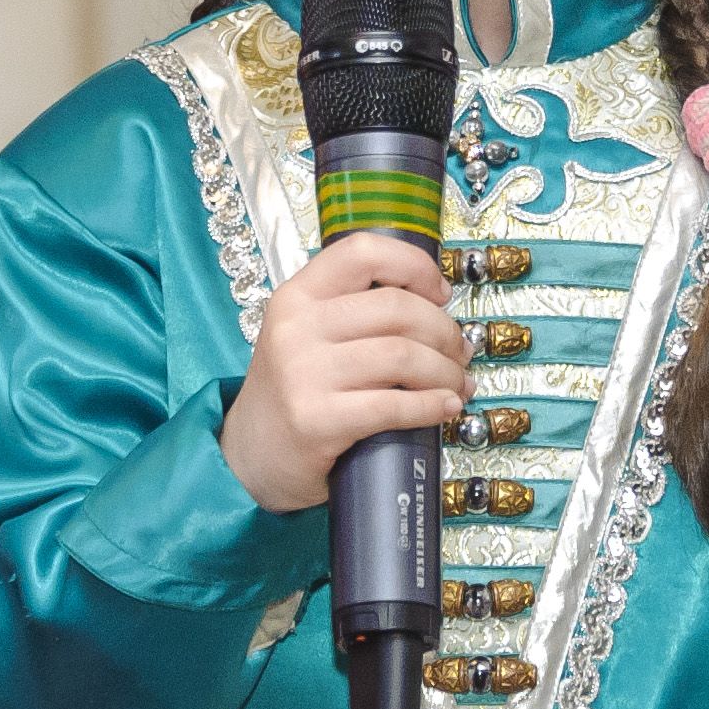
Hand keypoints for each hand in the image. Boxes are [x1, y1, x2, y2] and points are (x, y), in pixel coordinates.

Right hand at [218, 231, 468, 513]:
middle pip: (397, 308)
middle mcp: (296, 328)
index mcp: (297, 296)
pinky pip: (394, 405)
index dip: (414, 266)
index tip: (440, 293)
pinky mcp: (317, 420)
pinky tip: (446, 406)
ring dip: (445, 371)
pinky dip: (432, 405)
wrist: (250, 456)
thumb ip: (353, 310)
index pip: (363, 252)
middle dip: (444, 331)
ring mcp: (303, 374)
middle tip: (459, 351)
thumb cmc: (292, 393)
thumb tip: (437, 305)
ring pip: (404, 356)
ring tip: (456, 383)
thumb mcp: (307, 335)